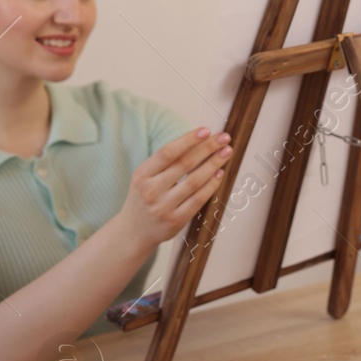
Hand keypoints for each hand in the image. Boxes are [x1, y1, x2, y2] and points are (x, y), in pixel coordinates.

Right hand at [118, 128, 230, 247]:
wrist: (133, 231)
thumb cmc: (144, 197)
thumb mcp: (145, 176)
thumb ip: (165, 162)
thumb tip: (198, 141)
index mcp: (142, 174)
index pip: (168, 152)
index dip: (188, 140)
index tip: (206, 130)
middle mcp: (151, 190)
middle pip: (184, 164)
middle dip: (207, 148)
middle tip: (224, 138)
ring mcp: (163, 207)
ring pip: (194, 181)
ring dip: (214, 164)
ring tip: (226, 152)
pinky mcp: (176, 220)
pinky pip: (199, 199)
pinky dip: (211, 185)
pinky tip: (220, 173)